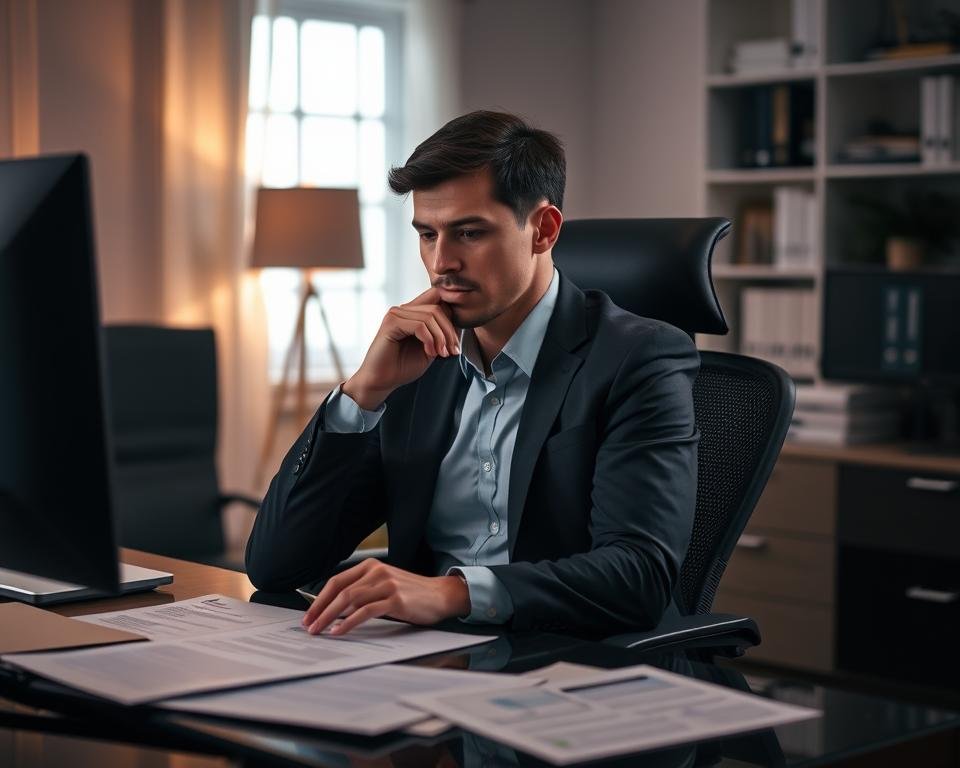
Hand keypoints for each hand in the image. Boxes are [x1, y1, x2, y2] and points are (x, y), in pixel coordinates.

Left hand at [301, 559, 470, 634]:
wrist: (440, 595)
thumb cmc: (411, 594)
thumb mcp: (384, 585)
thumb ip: (362, 592)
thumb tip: (334, 609)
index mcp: (371, 566)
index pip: (337, 581)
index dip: (319, 598)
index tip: (309, 615)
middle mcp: (377, 572)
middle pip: (340, 591)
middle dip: (320, 610)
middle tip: (309, 626)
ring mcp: (387, 585)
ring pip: (350, 600)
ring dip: (330, 617)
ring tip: (320, 631)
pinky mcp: (396, 600)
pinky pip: (366, 612)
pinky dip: (349, 623)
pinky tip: (340, 631)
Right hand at [342, 288, 459, 409]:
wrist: (381, 381)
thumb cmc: (403, 367)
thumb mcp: (431, 348)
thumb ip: (441, 333)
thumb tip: (460, 319)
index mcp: (412, 312)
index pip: (437, 297)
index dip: (452, 316)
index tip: (455, 343)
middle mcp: (403, 309)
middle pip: (438, 307)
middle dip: (450, 330)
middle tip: (453, 351)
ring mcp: (396, 314)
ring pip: (431, 315)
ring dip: (441, 337)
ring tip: (442, 354)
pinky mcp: (391, 323)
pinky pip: (420, 325)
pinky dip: (430, 340)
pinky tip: (430, 353)